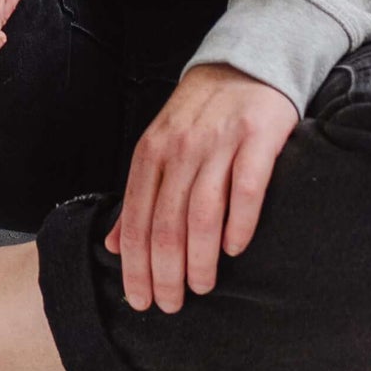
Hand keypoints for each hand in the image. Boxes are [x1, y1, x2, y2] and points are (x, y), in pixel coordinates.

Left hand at [104, 62, 299, 312]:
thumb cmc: (199, 116)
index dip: (135, 265)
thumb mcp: (159, 147)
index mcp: (152, 152)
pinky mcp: (257, 139)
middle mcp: (181, 148)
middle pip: (166, 222)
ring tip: (201, 287)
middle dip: (165, 273)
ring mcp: (219, 143)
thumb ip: (139, 196)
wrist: (244, 64)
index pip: (136, 218)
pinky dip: (239, 224)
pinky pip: (246, 189)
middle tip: (171, 305)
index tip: (139, 301)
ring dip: (199, 259)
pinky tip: (235, 250)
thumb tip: (113, 247)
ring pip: (202, 213)